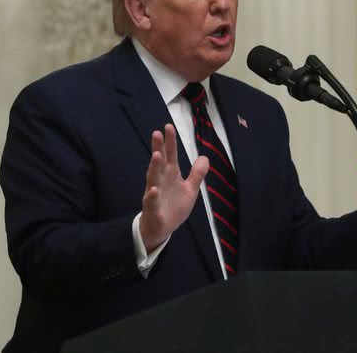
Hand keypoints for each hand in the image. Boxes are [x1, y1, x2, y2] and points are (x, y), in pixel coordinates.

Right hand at [139, 124, 208, 250]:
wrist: (162, 228)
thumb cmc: (173, 206)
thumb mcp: (190, 189)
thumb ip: (197, 174)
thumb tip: (205, 157)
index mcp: (170, 175)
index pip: (170, 155)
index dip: (170, 142)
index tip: (168, 127)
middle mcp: (160, 180)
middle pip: (159, 162)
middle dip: (158, 148)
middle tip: (157, 133)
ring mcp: (155, 194)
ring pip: (153, 178)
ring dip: (154, 167)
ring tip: (157, 155)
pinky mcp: (152, 209)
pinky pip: (151, 201)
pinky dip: (152, 195)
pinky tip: (154, 189)